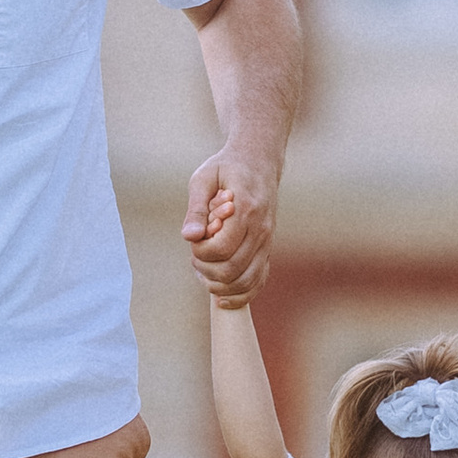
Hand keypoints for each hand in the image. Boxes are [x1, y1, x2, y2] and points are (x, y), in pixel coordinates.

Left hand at [185, 157, 276, 306]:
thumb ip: (196, 209)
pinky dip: (240, 295)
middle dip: (206, 270)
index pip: (221, 249)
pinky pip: (258, 281)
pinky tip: (221, 295)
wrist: (259, 162)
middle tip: (196, 256)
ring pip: (247, 282)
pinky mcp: (268, 249)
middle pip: (232, 270)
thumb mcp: (203, 178)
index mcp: (245, 210)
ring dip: (220, 285)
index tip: (194, 239)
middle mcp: (261, 230)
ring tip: (204, 273)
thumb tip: (189, 237)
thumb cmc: (226, 168)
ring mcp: (267, 242)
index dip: (201, 252)